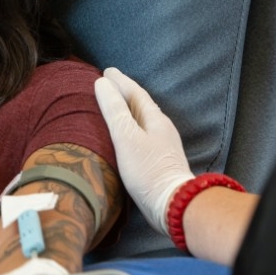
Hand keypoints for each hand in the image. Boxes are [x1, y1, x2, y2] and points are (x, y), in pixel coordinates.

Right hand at [94, 68, 193, 233]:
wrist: (172, 203)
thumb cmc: (148, 170)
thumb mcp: (126, 138)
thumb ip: (114, 111)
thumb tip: (103, 84)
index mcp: (155, 119)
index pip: (136, 93)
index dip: (121, 81)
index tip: (107, 71)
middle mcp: (162, 128)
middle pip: (141, 104)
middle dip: (124, 93)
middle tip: (109, 84)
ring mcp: (163, 145)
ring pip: (143, 119)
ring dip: (128, 110)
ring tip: (115, 106)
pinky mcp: (160, 160)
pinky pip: (143, 134)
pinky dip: (131, 128)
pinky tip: (126, 136)